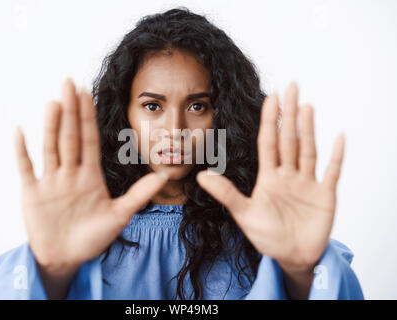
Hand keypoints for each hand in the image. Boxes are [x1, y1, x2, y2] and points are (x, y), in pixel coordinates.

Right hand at [14, 78, 167, 275]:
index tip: (88, 94)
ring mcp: (50, 182)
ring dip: (51, 125)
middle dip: (70, 111)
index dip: (88, 117)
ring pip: (50, 147)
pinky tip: (20, 131)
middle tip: (69, 82)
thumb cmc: (93, 238)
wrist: (67, 259)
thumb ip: (138, 195)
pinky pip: (26, 168)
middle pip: (69, 136)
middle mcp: (70, 173)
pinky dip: (22, 151)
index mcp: (90, 176)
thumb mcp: (119, 216)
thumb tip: (163, 176)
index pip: (89, 140)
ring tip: (54, 101)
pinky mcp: (32, 194)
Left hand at [196, 82, 344, 273]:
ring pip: (308, 150)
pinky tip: (338, 137)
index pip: (269, 142)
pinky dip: (336, 156)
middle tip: (291, 87)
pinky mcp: (325, 195)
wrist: (290, 258)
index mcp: (269, 177)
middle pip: (289, 139)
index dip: (269, 120)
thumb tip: (201, 176)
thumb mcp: (244, 214)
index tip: (270, 98)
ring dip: (308, 128)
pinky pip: (332, 171)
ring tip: (306, 105)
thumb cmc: (267, 236)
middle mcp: (288, 175)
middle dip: (289, 114)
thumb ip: (226, 194)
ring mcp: (307, 183)